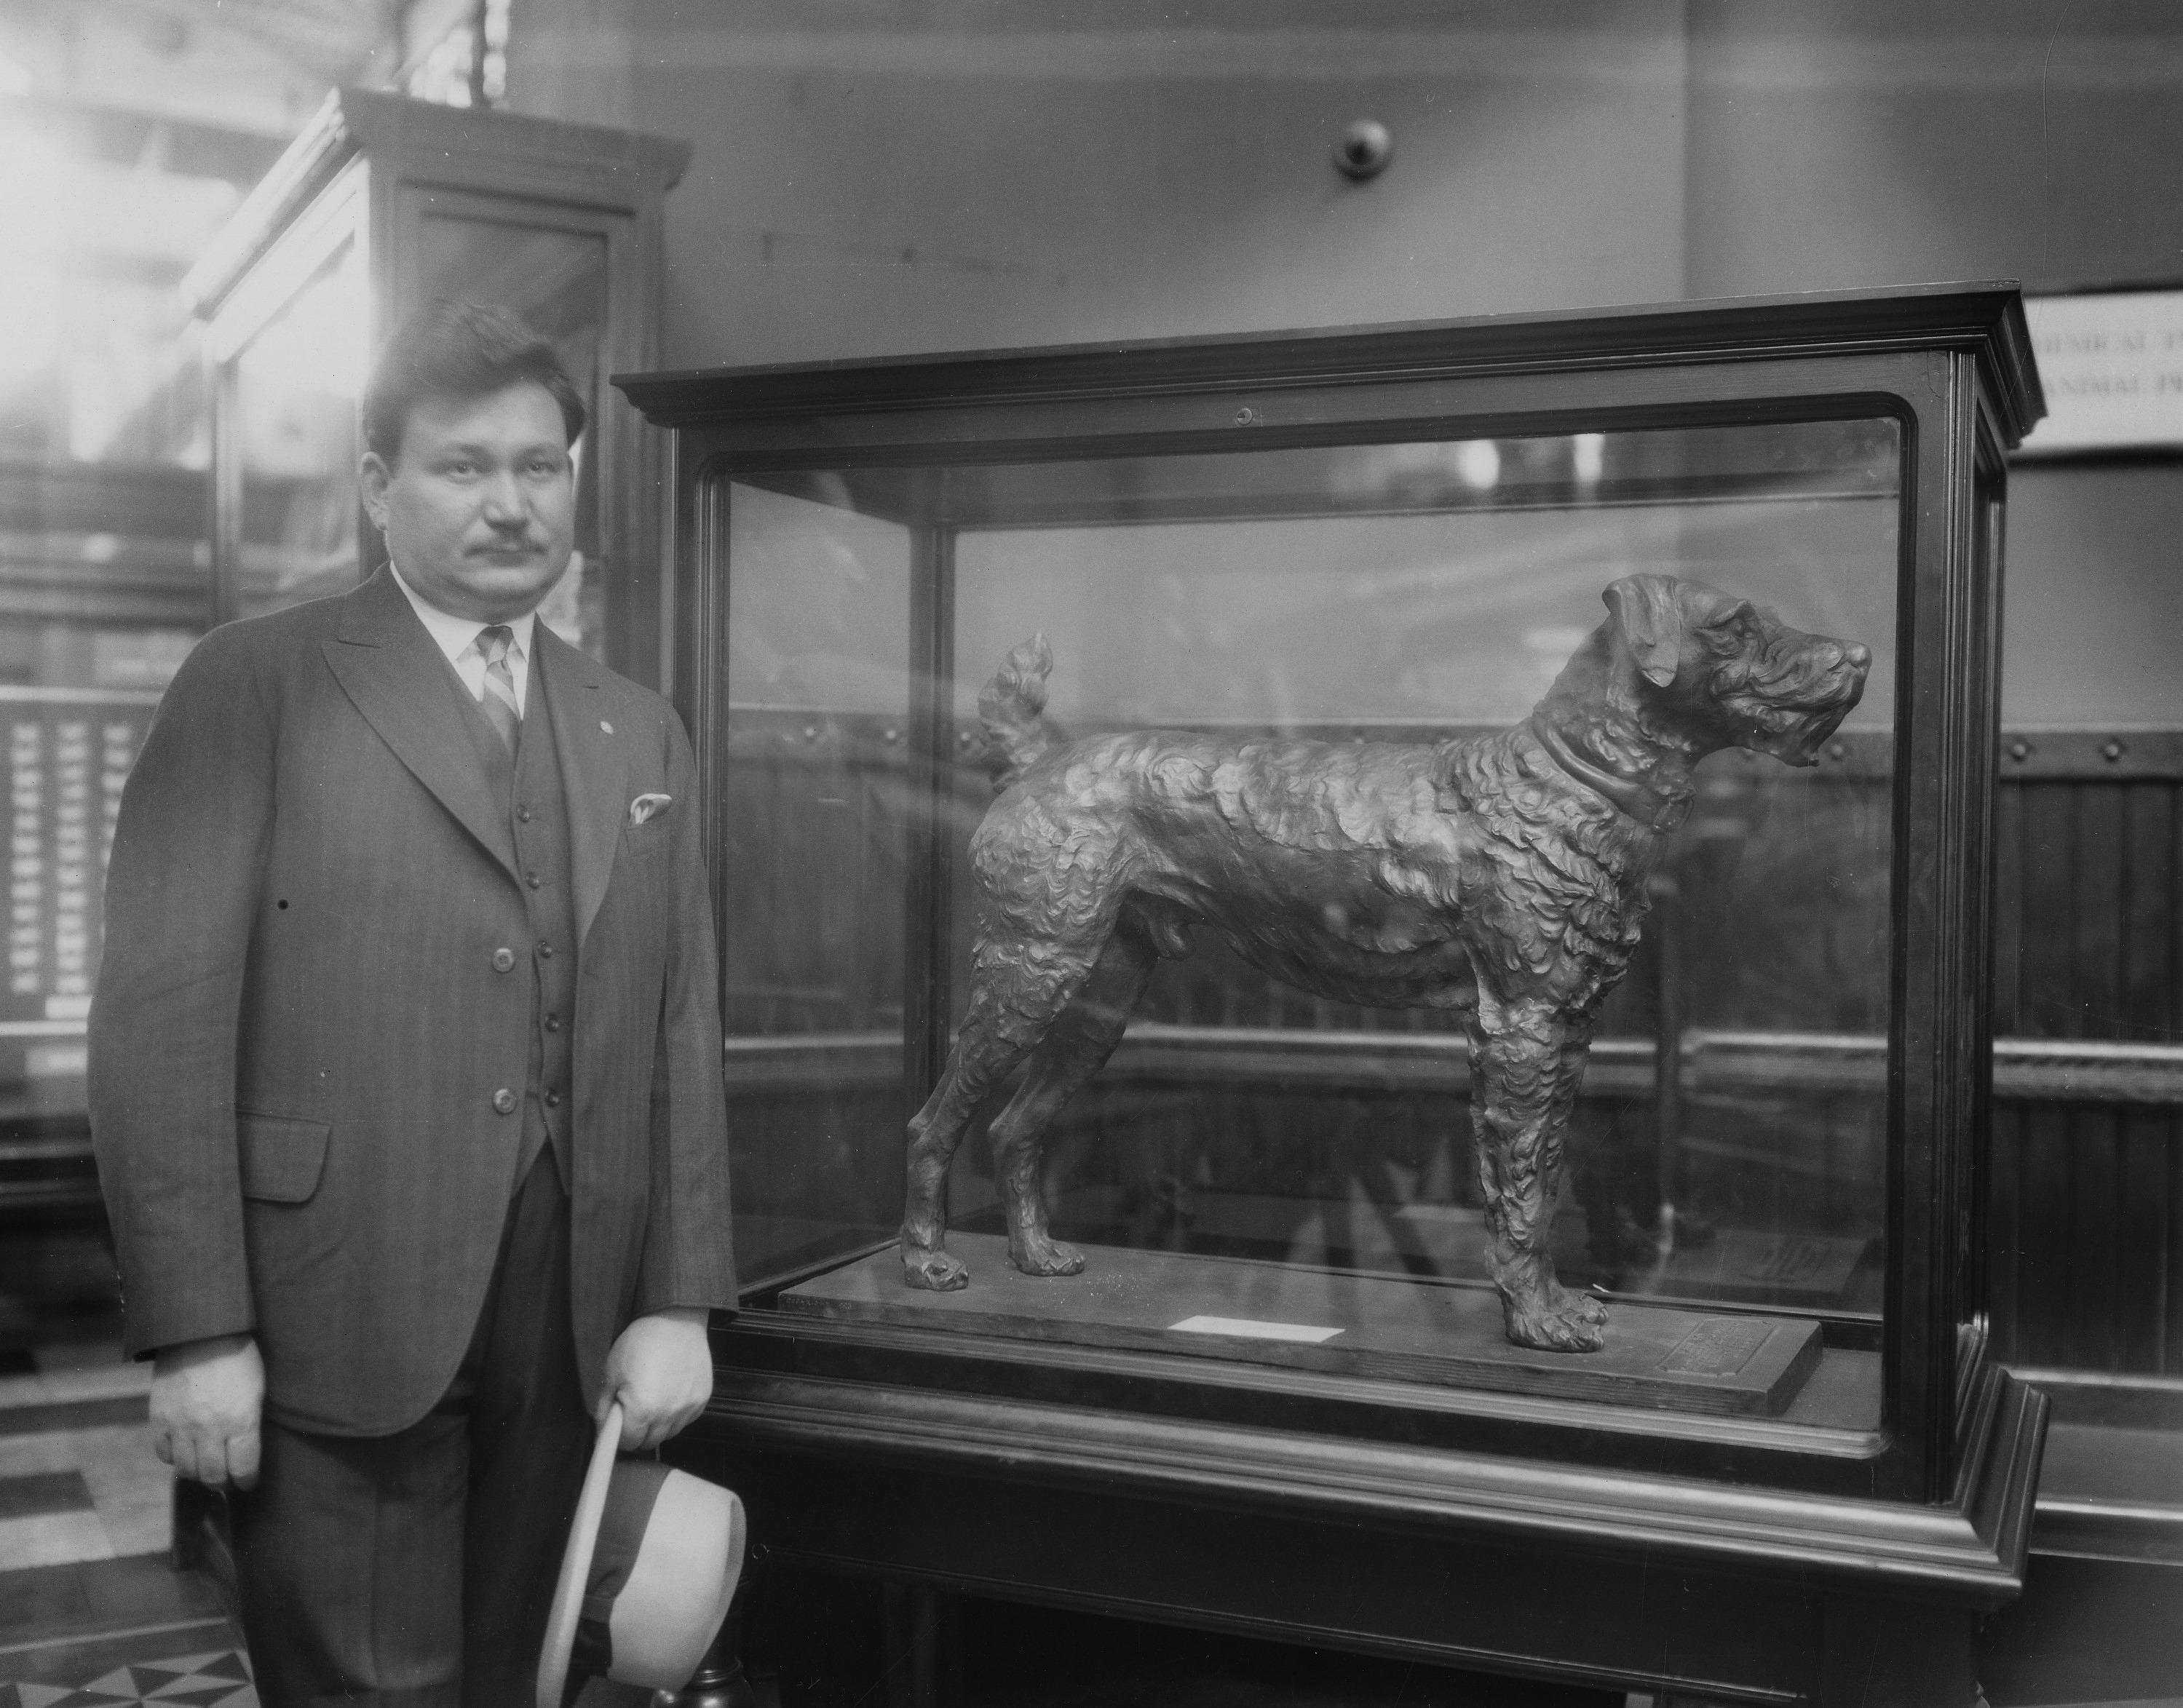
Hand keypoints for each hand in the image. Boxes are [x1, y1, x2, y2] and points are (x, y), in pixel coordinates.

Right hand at [150, 1334, 263, 1491]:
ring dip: (198, 1474)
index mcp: (241, 1421)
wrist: (201, 1331)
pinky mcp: (158, 1418)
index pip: (244, 1468)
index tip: (249, 1482)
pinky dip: (174, 1458)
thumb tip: (247, 1450)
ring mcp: (181, 1425)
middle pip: (213, 1476)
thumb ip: (251, 1422)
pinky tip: (184, 1452)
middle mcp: (209, 1429)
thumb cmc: (239, 1357)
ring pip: (186, 1470)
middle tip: (228, 1481)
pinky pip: (163, 1453)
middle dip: (224, 1483)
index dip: (248, 1480)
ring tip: (207, 1470)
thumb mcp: (258, 1389)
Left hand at [599, 1308, 712, 1451]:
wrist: (675, 1320)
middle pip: (649, 1443)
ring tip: (653, 1400)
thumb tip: (604, 1430)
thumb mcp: (611, 1372)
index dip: (618, 1435)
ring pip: (669, 1434)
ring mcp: (688, 1407)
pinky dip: (676, 1414)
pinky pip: (685, 1420)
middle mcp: (667, 1414)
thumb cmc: (642, 1341)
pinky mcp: (702, 1399)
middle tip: (633, 1411)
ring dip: (658, 1425)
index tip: (617, 1425)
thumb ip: (605, 1407)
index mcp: (641, 1409)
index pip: (627, 1443)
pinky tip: (669, 1394)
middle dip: (638, 1433)